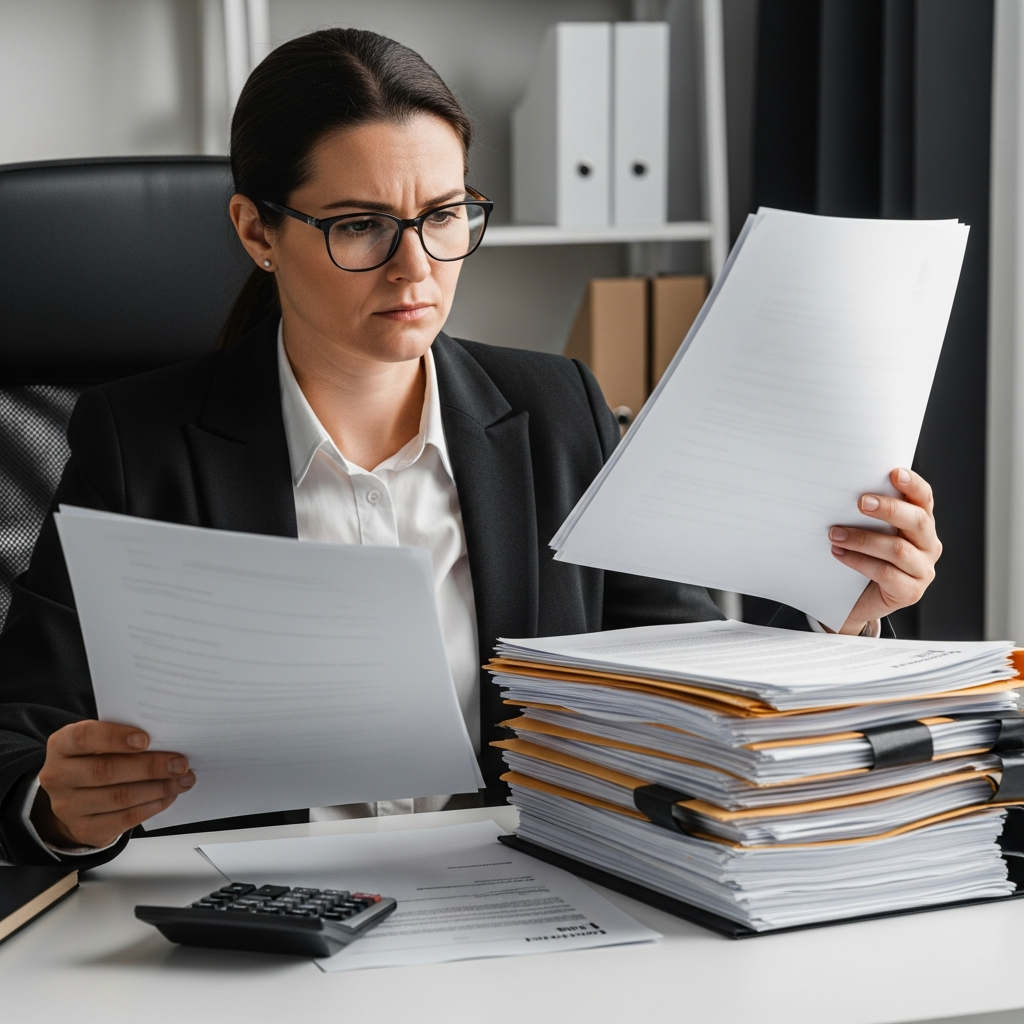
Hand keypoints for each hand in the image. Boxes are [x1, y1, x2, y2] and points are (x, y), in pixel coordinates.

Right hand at [32, 721, 194, 848]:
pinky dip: (153, 806)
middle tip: (180, 763)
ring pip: (119, 797)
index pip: (83, 737)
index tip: (145, 739)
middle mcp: (58, 777)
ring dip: (158, 788)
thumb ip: (124, 737)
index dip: (114, 737)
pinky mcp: (85, 829)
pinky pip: (125, 818)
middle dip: (150, 766)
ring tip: (183, 779)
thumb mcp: (99, 741)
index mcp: (61, 745)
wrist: (75, 796)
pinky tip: (170, 795)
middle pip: (106, 771)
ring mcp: (68, 807)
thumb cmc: (96, 757)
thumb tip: (167, 739)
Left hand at [828, 468, 940, 635]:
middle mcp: (928, 545)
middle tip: (861, 502)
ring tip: (834, 534)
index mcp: (921, 525)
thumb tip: (842, 487)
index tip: (895, 473)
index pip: (924, 499)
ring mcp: (923, 570)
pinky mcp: (910, 592)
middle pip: (917, 521)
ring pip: (898, 549)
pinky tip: (839, 554)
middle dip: (889, 509)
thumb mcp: (867, 530)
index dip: (913, 485)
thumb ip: (867, 513)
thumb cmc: (860, 557)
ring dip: (863, 539)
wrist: (853, 601)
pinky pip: (886, 574)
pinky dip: (859, 561)